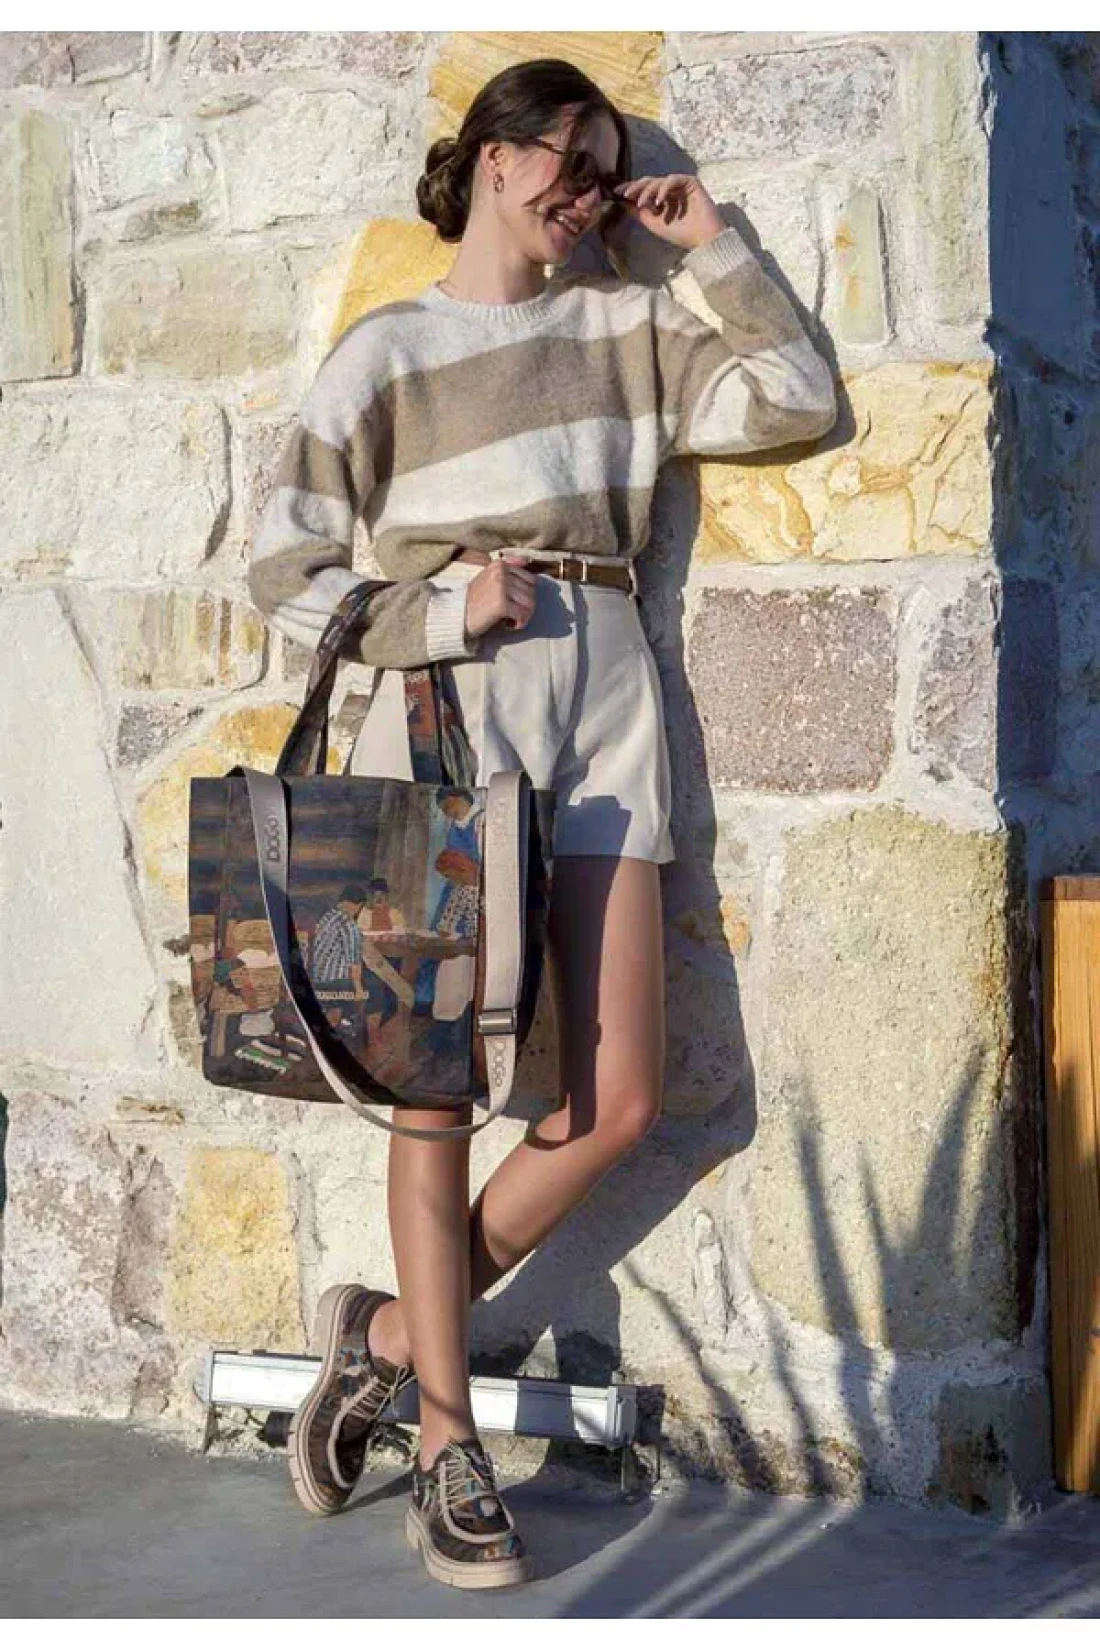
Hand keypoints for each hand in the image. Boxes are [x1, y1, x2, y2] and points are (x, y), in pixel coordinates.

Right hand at [463, 553, 537, 638]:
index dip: (527, 594)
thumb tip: (527, 561)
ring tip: (514, 620)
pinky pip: (522, 614)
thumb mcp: (489, 577)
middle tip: (516, 615)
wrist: (457, 614)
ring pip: (530, 603)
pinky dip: (520, 622)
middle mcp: (501, 573)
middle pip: (531, 592)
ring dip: (525, 615)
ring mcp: (501, 588)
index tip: (516, 603)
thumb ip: (507, 568)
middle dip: (527, 606)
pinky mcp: (501, 604)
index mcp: (499, 565)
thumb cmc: (475, 599)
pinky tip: (512, 625)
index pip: (530, 579)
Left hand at [611, 173, 725, 252]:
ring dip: (647, 191)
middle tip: (625, 194)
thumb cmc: (680, 233)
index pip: (643, 189)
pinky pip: (672, 179)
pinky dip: (663, 188)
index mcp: (661, 199)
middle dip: (636, 187)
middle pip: (649, 182)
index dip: (630, 188)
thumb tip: (622, 201)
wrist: (702, 238)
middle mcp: (669, 190)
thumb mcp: (653, 222)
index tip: (615, 191)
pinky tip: (658, 201)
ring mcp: (680, 185)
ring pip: (658, 181)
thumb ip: (639, 211)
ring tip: (642, 203)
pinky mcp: (690, 182)